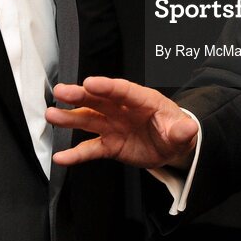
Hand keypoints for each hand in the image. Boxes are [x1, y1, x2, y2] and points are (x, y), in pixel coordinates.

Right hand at [46, 77, 197, 169]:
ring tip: (52, 115)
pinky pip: (90, 148)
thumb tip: (189, 128)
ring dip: (70, 118)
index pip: (123, 90)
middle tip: (62, 92)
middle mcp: (123, 109)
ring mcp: (113, 126)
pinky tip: (61, 157)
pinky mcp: (109, 144)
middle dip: (80, 96)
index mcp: (142, 100)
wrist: (170, 147)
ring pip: (89, 119)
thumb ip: (182, 130)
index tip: (90, 82)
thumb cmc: (174, 131)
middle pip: (99, 100)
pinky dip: (76, 153)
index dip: (106, 86)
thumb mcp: (182, 132)